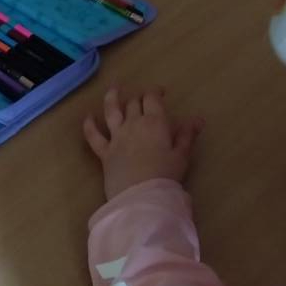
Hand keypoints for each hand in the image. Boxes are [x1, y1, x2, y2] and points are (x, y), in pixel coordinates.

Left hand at [83, 88, 202, 202]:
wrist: (142, 197)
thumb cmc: (166, 176)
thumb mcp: (182, 155)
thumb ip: (187, 135)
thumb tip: (197, 119)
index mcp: (154, 122)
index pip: (152, 98)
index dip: (155, 91)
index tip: (160, 92)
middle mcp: (133, 124)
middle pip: (134, 103)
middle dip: (139, 97)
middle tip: (143, 98)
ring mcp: (116, 137)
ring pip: (111, 111)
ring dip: (112, 97)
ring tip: (113, 89)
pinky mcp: (104, 152)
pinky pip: (94, 136)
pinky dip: (89, 125)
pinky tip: (88, 117)